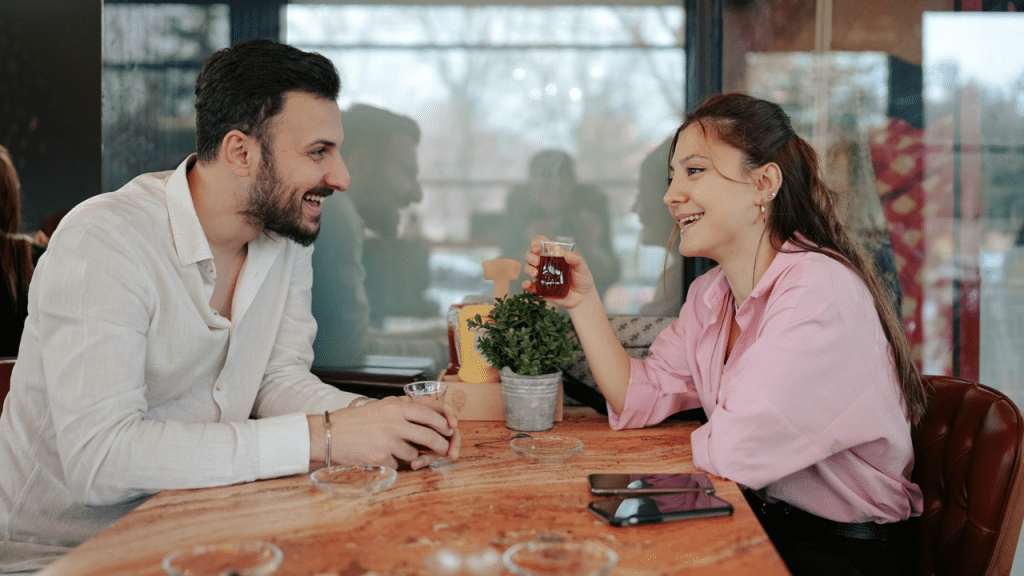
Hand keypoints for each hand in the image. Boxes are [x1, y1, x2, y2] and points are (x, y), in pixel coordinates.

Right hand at [309, 396, 459, 470]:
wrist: (328, 435)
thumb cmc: (355, 422)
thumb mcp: (381, 407)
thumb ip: (404, 410)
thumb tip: (432, 418)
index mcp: (395, 405)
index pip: (431, 412)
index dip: (445, 421)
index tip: (451, 429)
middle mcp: (394, 420)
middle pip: (430, 435)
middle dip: (442, 445)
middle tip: (445, 450)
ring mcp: (388, 439)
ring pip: (416, 453)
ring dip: (414, 456)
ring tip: (398, 452)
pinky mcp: (381, 456)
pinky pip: (400, 464)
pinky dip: (396, 463)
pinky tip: (381, 456)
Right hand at [522, 235, 596, 308]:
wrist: (582, 298)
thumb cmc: (582, 279)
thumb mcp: (582, 267)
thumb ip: (576, 260)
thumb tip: (567, 254)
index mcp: (554, 255)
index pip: (541, 243)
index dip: (536, 243)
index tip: (537, 248)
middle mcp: (545, 264)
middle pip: (531, 255)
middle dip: (530, 256)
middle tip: (537, 261)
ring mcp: (542, 276)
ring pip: (528, 268)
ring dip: (529, 269)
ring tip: (536, 273)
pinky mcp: (540, 288)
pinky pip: (529, 286)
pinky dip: (525, 284)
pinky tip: (528, 284)